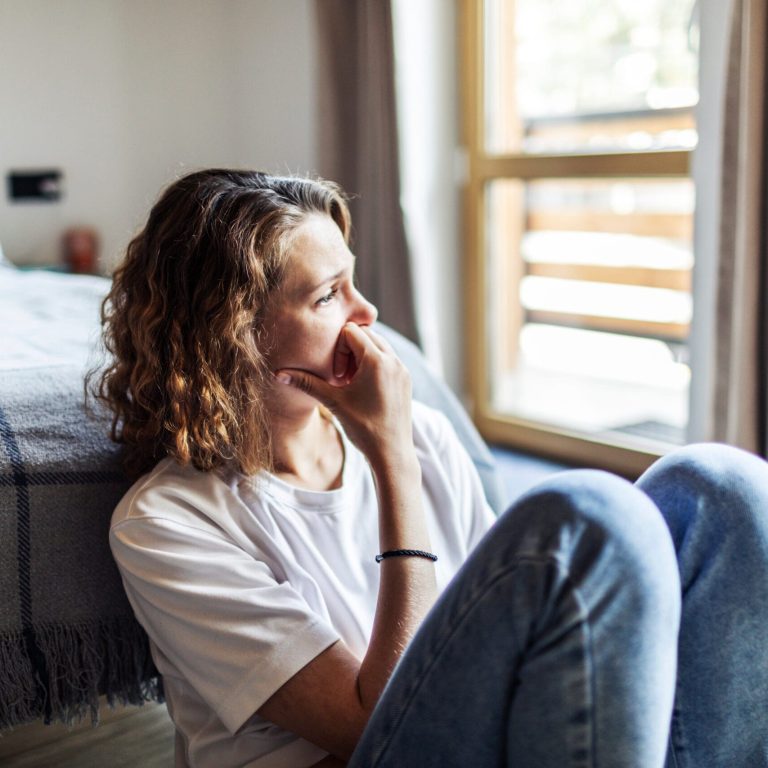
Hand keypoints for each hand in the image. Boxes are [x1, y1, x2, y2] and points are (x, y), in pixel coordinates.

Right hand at [275, 323, 413, 466]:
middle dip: (349, 349)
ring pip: (378, 345)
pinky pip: (388, 359)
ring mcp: (402, 369)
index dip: (337, 348)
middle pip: (366, 334)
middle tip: (340, 377)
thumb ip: (306, 383)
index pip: (351, 331)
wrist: (392, 453)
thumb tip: (278, 374)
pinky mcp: (406, 379)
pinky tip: (363, 388)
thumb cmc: (362, 428)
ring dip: (361, 356)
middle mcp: (394, 360)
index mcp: (376, 360)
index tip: (335, 375)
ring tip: (351, 382)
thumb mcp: (333, 402)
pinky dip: (373, 365)